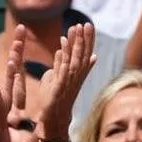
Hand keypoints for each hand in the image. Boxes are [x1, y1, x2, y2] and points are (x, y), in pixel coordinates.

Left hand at [37, 21, 95, 139]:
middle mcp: (76, 77)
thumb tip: (80, 53)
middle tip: (84, 23)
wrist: (54, 118)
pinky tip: (60, 48)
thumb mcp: (62, 77)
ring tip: (74, 30)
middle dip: (84, 39)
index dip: (87, 39)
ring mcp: (69, 83)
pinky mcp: (59, 89)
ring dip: (74, 45)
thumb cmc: (56, 98)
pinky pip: (62, 72)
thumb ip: (68, 63)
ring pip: (74, 61)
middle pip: (83, 55)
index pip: (85, 53)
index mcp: (77, 73)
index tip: (87, 24)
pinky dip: (62, 60)